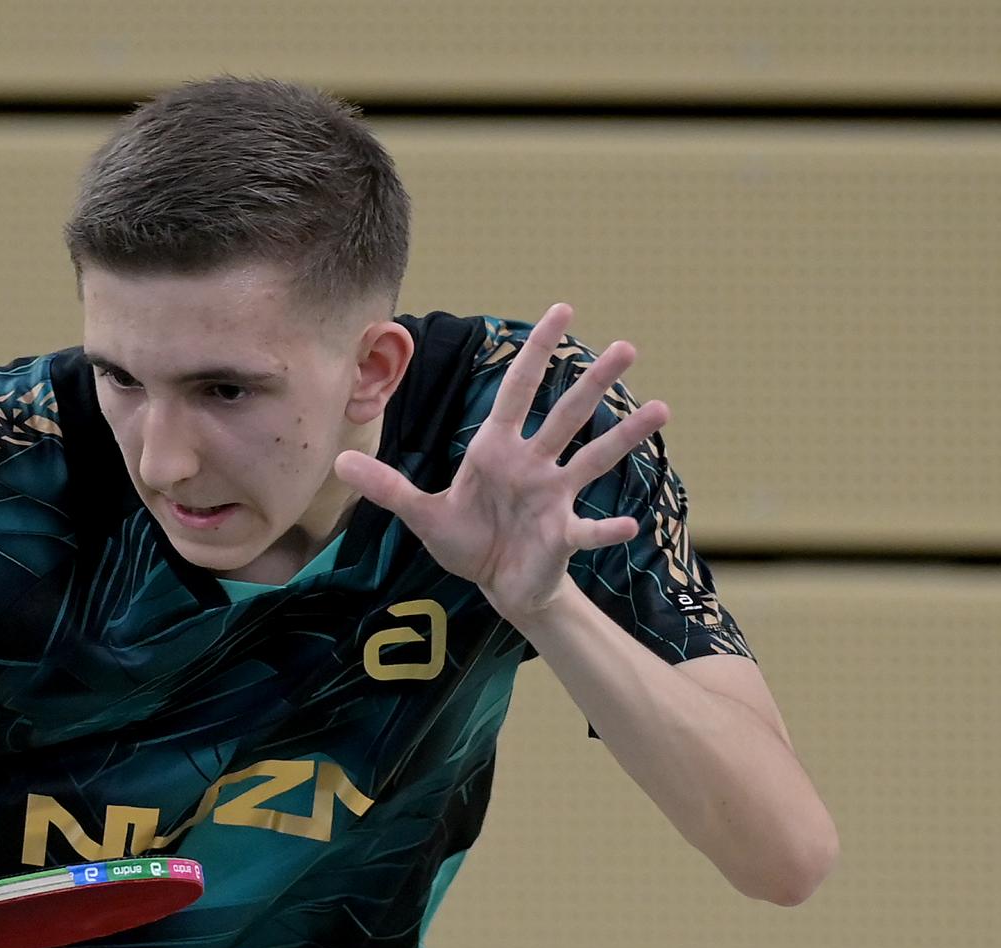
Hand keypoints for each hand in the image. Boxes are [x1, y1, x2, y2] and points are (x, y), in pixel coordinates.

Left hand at [335, 303, 667, 621]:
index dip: (536, 351)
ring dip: (626, 436)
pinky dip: (605, 529)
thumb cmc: (466, 541)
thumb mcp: (420, 514)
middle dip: (594, 380)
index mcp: (498, 449)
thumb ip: (386, 486)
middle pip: (567, 414)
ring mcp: (554, 497)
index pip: (519, 390)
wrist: (495, 585)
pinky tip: (628, 526)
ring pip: (594, 458)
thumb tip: (338, 458)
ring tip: (661, 408)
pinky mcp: (563, 535)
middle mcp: (533, 464)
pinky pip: (587, 530)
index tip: (561, 310)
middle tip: (627, 345)